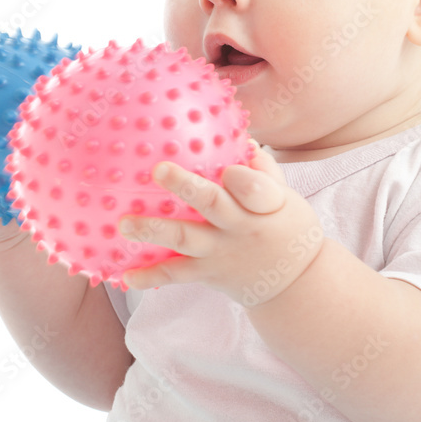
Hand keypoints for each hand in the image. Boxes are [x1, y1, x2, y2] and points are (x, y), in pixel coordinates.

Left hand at [118, 142, 324, 306]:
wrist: (296, 284)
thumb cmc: (289, 228)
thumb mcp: (287, 198)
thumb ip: (264, 169)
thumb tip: (241, 137)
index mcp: (264, 205)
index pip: (254, 187)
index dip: (239, 177)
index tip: (225, 167)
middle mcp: (241, 227)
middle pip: (212, 204)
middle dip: (185, 186)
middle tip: (158, 169)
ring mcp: (222, 251)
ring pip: (186, 238)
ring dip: (153, 230)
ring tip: (124, 224)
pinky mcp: (209, 273)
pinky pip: (176, 275)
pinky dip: (151, 276)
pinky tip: (125, 275)